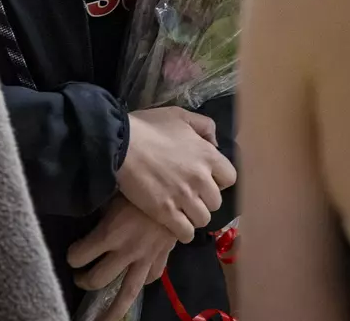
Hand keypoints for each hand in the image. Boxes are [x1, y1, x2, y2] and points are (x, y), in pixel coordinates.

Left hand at [67, 195, 176, 301]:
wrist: (178, 190)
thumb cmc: (141, 185)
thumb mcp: (114, 193)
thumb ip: (102, 212)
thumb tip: (88, 217)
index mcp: (109, 234)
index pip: (79, 255)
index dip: (72, 256)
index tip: (72, 254)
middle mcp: (125, 251)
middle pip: (97, 279)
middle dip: (84, 281)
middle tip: (80, 277)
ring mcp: (145, 258)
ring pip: (126, 292)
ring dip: (113, 309)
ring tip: (104, 320)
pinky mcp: (161, 257)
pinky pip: (151, 277)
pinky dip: (143, 281)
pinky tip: (137, 280)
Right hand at [117, 106, 235, 242]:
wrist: (119, 144)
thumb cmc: (149, 127)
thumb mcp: (180, 115)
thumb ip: (204, 126)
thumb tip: (215, 142)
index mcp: (208, 155)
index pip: (230, 178)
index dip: (218, 179)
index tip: (205, 178)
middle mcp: (201, 179)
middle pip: (216, 202)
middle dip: (204, 199)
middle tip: (189, 194)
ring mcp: (184, 198)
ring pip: (203, 219)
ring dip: (193, 216)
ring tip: (181, 210)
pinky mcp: (166, 213)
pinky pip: (186, 233)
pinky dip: (182, 231)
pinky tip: (174, 223)